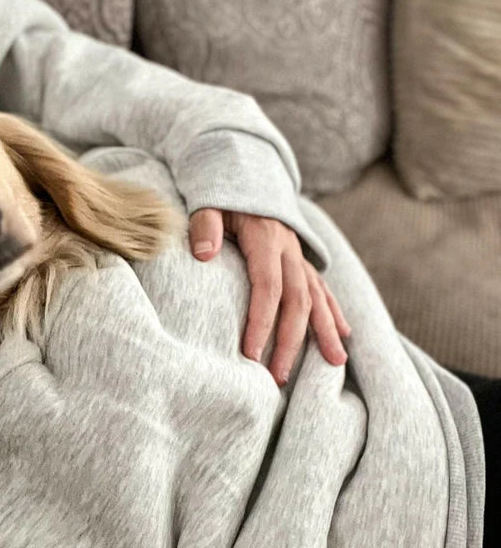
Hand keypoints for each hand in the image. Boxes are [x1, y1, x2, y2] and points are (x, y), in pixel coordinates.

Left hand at [190, 207, 350, 385]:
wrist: (245, 170)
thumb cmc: (220, 195)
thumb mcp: (208, 203)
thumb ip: (205, 226)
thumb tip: (203, 254)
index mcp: (266, 238)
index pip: (268, 287)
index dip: (261, 321)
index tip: (251, 353)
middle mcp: (290, 249)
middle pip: (297, 300)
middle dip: (291, 341)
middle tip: (279, 376)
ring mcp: (300, 255)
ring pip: (318, 297)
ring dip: (325, 332)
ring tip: (334, 364)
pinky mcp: (302, 260)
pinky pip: (322, 289)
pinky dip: (334, 312)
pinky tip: (344, 336)